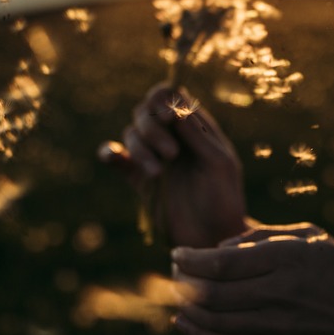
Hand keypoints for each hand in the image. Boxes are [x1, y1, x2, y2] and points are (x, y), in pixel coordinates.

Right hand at [98, 83, 246, 247]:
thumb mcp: (219, 164)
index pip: (171, 96)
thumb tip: (177, 107)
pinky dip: (109, 152)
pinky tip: (113, 156)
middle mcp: (172, 136)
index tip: (168, 117)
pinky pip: (116, 157)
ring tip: (158, 173)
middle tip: (172, 155)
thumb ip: (198, 136)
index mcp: (195, 127)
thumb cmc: (224, 200)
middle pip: (146, 112)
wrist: (212, 238)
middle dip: (153, 129)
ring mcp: (153, 156)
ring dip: (141, 149)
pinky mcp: (138, 178)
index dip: (163, 99)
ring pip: (132, 134)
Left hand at [170, 228, 333, 334]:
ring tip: (175, 296)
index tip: (176, 254)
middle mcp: (280, 292)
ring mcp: (278, 325)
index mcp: (288, 258)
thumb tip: (220, 247)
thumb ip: (265, 236)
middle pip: (213, 292)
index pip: (224, 262)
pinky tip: (184, 324)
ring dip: (187, 308)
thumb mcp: (313, 238)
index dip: (191, 259)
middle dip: (183, 282)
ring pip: (216, 320)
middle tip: (172, 274)